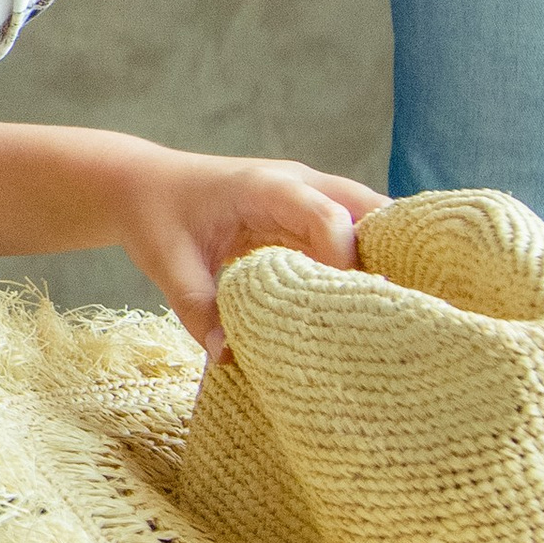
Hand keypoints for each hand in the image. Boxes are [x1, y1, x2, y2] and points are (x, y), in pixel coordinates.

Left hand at [110, 144, 383, 358]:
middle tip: (400, 306)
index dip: (345, 258)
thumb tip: (229, 358)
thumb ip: (198, 310)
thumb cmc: (155, 218)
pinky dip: (367, 258)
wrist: (143, 183)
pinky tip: (376, 299)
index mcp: (265, 188)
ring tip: (400, 307)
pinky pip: (352, 230)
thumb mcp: (167, 266)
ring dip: (384, 255)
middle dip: (390, 252)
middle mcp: (299, 184)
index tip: (346, 304)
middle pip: (368, 207)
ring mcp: (308, 195)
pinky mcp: (308, 214)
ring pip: (368, 216)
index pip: (326, 215)